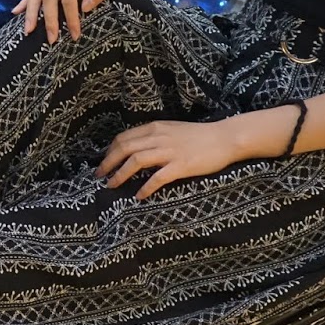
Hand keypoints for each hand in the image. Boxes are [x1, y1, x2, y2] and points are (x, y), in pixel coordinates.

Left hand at [96, 121, 242, 198]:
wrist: (224, 138)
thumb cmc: (198, 136)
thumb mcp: (171, 130)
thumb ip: (154, 137)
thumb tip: (135, 149)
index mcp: (155, 128)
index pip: (123, 138)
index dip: (109, 151)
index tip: (104, 162)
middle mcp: (159, 137)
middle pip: (124, 148)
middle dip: (108, 163)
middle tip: (99, 176)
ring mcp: (170, 151)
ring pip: (136, 161)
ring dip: (120, 174)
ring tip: (112, 186)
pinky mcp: (181, 166)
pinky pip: (157, 178)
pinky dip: (145, 187)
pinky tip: (139, 196)